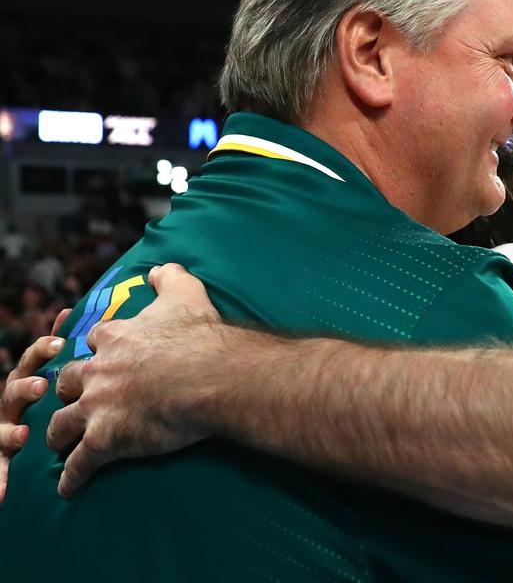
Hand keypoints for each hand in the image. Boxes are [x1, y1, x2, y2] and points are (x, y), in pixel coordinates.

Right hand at [0, 307, 70, 503]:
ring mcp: (3, 432)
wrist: (19, 445)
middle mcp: (11, 407)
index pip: (31, 363)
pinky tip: (1, 496)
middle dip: (24, 389)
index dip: (42, 351)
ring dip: (11, 435)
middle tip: (41, 387)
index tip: (60, 344)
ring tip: (22, 436)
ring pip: (3, 431)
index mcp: (27, 384)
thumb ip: (55, 352)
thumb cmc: (41, 406)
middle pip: (13, 394)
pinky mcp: (0, 460)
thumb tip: (66, 311)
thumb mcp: (46, 378)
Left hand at [47, 263, 219, 497]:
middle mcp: (99, 372)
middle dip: (67, 392)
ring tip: (59, 444)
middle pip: (68, 383)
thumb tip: (162, 268)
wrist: (211, 375)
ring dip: (59, 435)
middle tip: (75, 400)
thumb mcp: (186, 294)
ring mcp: (99, 407)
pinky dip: (72, 477)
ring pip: (63, 424)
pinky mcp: (106, 440)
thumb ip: (170, 278)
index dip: (98, 350)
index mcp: (117, 339)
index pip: (95, 342)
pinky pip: (80, 463)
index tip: (102, 355)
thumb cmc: (201, 336)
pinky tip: (67, 488)